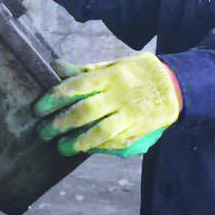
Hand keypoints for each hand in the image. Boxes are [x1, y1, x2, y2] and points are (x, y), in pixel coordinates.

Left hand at [34, 51, 182, 156]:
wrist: (175, 86)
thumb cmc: (136, 73)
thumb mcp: (112, 65)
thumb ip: (84, 70)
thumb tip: (54, 67)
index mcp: (110, 75)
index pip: (76, 86)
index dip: (54, 98)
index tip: (38, 109)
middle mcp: (119, 95)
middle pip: (84, 111)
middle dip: (60, 124)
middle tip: (43, 131)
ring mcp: (130, 114)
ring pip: (100, 132)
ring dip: (77, 142)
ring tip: (61, 148)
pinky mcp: (139, 129)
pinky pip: (116, 141)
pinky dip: (98, 147)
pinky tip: (85, 149)